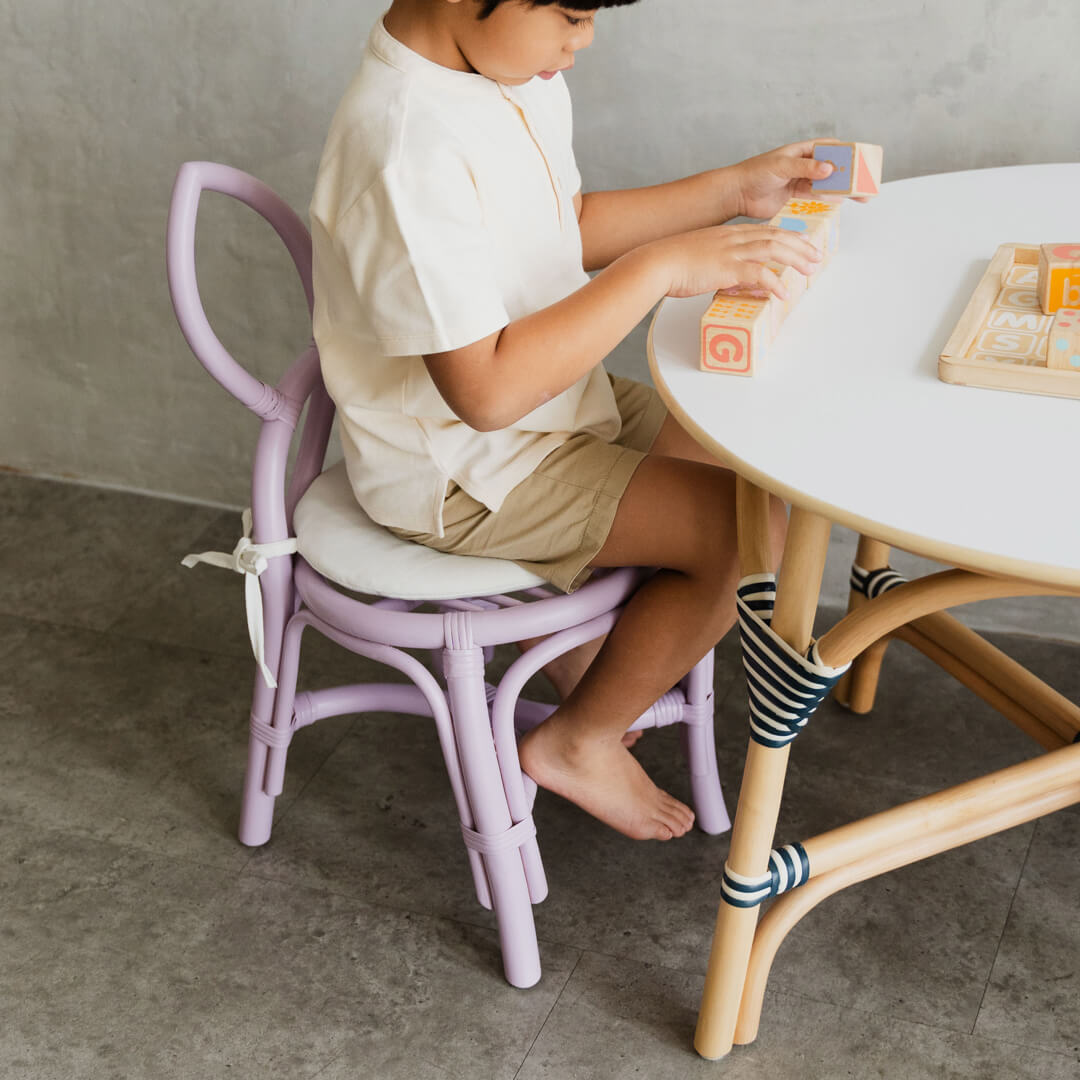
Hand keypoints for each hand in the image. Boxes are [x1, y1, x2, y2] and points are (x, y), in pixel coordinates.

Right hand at [650, 223, 823, 300]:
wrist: (656, 263)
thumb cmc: (671, 264)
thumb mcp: (700, 259)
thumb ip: (719, 267)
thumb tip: (731, 281)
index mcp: (728, 235)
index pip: (766, 230)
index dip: (788, 236)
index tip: (802, 242)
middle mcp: (734, 239)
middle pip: (776, 236)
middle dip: (800, 246)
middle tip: (816, 256)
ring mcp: (731, 252)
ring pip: (774, 250)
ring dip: (796, 259)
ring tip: (810, 270)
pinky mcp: (726, 268)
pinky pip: (759, 274)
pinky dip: (774, 283)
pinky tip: (784, 293)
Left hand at [732, 139, 869, 219]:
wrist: (738, 193)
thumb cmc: (756, 172)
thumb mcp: (782, 165)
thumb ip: (805, 167)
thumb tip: (829, 169)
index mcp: (803, 151)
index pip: (830, 148)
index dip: (846, 152)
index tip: (862, 158)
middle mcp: (805, 166)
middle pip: (833, 168)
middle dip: (850, 175)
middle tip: (866, 182)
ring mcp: (802, 183)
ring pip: (828, 185)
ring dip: (843, 190)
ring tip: (860, 197)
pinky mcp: (797, 199)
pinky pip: (817, 199)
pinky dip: (829, 201)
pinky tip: (842, 203)